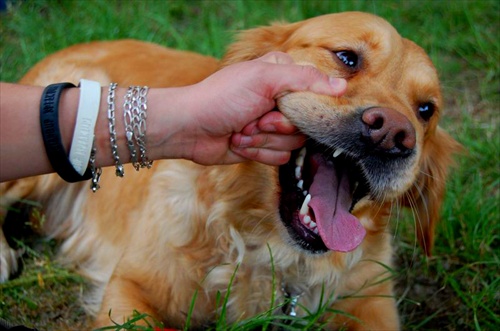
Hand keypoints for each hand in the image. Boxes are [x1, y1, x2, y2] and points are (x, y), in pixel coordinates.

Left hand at [173, 52, 345, 164]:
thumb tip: (342, 86)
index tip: (276, 105)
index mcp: (283, 77)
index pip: (315, 95)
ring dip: (263, 140)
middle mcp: (281, 101)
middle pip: (305, 123)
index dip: (299, 107)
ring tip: (241, 130)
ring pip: (293, 143)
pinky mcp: (264, 146)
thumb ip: (305, 79)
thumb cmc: (222, 98)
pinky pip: (281, 157)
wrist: (190, 128)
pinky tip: (239, 143)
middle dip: (275, 126)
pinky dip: (258, 152)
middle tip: (253, 118)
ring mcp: (273, 125)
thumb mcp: (264, 78)